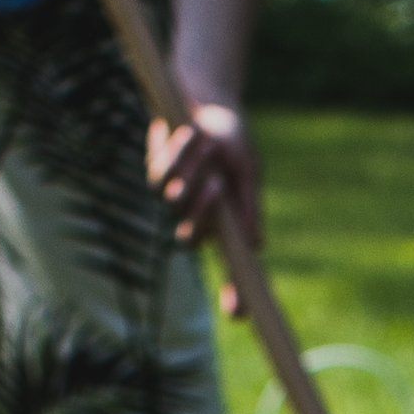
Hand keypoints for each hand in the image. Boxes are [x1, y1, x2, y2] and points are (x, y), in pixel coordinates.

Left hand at [149, 99, 258, 297]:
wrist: (207, 99)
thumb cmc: (232, 138)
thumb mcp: (248, 171)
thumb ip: (250, 207)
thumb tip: (256, 246)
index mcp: (227, 224)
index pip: (232, 269)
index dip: (235, 294)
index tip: (239, 314)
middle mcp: (199, 218)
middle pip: (190, 239)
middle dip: (202, 213)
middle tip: (218, 184)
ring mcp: (175, 199)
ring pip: (173, 202)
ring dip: (191, 171)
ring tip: (207, 142)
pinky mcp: (156, 173)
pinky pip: (159, 176)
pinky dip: (176, 154)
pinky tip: (188, 133)